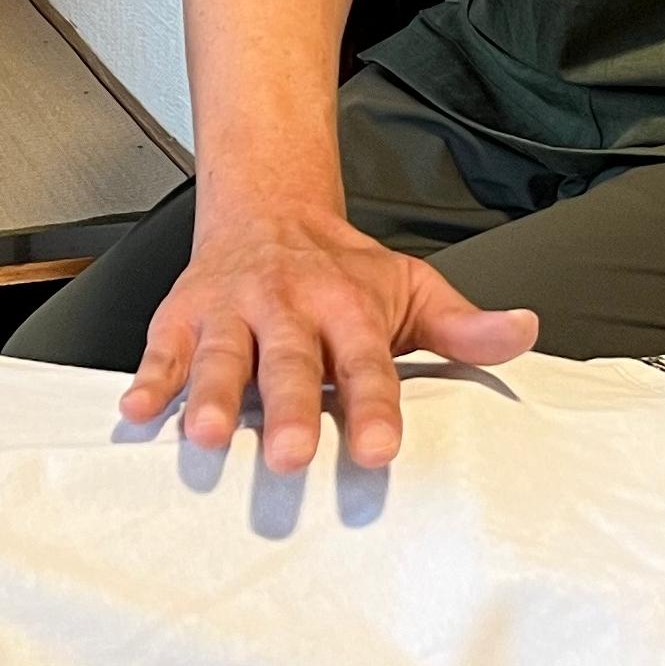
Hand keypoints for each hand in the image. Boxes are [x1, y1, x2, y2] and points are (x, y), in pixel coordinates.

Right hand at [117, 209, 538, 473]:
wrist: (269, 208)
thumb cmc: (344, 270)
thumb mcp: (410, 287)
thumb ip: (463, 324)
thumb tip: (524, 331)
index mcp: (347, 307)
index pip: (367, 364)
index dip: (373, 407)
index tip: (379, 450)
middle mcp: (288, 307)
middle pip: (288, 365)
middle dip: (285, 411)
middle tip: (287, 457)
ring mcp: (232, 312)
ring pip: (220, 357)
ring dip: (209, 397)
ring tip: (203, 437)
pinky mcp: (183, 316)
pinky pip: (163, 349)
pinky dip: (149, 378)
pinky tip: (140, 410)